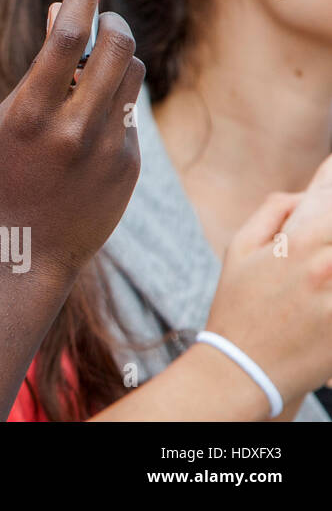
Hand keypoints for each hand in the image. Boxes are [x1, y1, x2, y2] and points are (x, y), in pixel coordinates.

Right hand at [0, 0, 143, 281]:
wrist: (33, 247)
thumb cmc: (9, 174)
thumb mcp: (10, 117)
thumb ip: (40, 68)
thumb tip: (64, 11)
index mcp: (32, 114)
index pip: (67, 37)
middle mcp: (75, 129)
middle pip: (117, 46)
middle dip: (111, 19)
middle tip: (102, 15)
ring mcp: (109, 148)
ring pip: (133, 72)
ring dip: (119, 53)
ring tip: (96, 61)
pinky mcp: (131, 164)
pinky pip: (130, 110)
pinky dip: (114, 98)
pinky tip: (91, 117)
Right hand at [205, 154, 331, 403]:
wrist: (245, 369)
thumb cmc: (239, 307)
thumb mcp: (238, 250)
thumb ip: (272, 212)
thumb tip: (304, 195)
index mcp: (296, 239)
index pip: (329, 192)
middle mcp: (323, 263)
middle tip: (322, 248)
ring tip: (324, 267)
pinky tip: (327, 284)